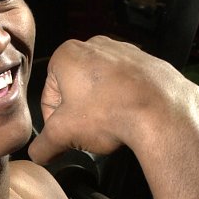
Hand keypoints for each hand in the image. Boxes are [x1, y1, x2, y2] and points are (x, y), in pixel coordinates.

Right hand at [28, 36, 198, 164]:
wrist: (160, 110)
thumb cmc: (111, 112)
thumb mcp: (64, 134)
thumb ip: (44, 145)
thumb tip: (38, 153)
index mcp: (67, 54)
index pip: (48, 96)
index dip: (55, 123)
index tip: (67, 135)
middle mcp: (94, 45)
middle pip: (75, 91)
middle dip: (80, 114)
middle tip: (90, 132)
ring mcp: (122, 51)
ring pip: (100, 88)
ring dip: (101, 108)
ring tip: (111, 125)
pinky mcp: (144, 61)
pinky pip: (125, 85)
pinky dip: (124, 101)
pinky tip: (128, 117)